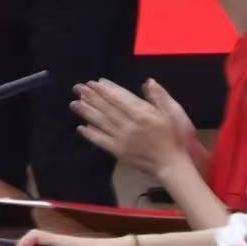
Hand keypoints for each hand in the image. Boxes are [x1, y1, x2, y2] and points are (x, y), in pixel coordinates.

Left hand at [71, 79, 192, 176]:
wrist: (171, 164)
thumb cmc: (172, 137)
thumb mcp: (171, 114)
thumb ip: (160, 97)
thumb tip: (149, 81)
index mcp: (143, 114)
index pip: (120, 98)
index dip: (105, 90)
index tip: (93, 82)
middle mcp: (130, 125)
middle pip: (107, 108)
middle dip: (91, 97)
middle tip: (77, 87)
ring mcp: (123, 139)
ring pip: (101, 122)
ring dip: (86, 112)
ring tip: (74, 103)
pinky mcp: (119, 151)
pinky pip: (101, 141)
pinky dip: (90, 134)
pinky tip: (81, 127)